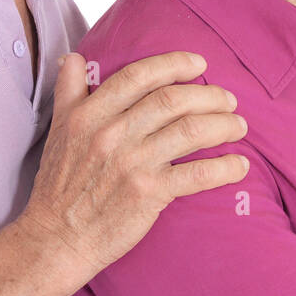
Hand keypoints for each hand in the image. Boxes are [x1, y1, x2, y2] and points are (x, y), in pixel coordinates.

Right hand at [20, 51, 249, 279]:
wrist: (56, 239)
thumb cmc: (58, 186)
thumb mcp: (57, 130)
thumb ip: (68, 90)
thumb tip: (73, 56)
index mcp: (90, 114)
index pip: (139, 76)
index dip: (175, 64)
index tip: (199, 63)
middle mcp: (112, 133)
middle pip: (173, 100)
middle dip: (210, 96)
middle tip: (229, 100)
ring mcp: (132, 163)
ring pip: (191, 131)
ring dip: (223, 125)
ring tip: (239, 126)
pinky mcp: (149, 193)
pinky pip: (198, 173)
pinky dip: (225, 167)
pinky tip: (240, 165)